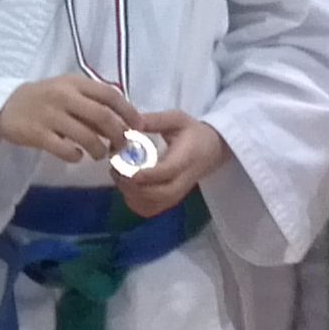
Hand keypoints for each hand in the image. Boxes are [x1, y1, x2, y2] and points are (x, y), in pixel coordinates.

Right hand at [0, 75, 143, 166]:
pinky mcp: (37, 134)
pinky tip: (76, 155)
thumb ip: (91, 102)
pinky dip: (76, 156)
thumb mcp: (66, 91)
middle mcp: (64, 96)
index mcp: (74, 83)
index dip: (128, 111)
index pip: (110, 95)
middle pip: (103, 117)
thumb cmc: (43, 99)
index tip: (138, 127)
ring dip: (99, 150)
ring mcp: (50, 115)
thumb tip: (123, 122)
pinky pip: (65, 150)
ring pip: (87, 136)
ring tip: (99, 154)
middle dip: (119, 135)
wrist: (4, 106)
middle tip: (121, 146)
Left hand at [116, 110, 231, 218]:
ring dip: (132, 194)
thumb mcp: (177, 119)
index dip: (148, 174)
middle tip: (115, 170)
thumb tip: (132, 123)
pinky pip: (152, 209)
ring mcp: (178, 193)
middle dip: (135, 187)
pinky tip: (126, 187)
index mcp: (187, 158)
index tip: (128, 171)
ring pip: (155, 205)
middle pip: (161, 194)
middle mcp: (184, 180)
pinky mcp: (171, 200)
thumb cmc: (192, 132)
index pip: (169, 171)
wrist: (213, 149)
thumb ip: (155, 120)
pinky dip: (135, 203)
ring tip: (117, 176)